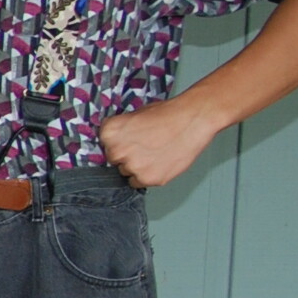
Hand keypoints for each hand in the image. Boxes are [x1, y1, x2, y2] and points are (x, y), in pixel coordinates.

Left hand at [98, 95, 219, 188]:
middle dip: (127, 155)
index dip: (120, 142)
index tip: (130, 140)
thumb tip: (115, 142)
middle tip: (146, 147)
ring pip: (126, 172)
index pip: (104, 144)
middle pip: (115, 160)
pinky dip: (147, 175)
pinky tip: (160, 162)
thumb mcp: (134, 115)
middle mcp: (117, 151)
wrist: (193, 119)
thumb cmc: (168, 114)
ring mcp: (132, 166)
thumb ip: (121, 131)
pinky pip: (138, 183)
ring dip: (137, 166)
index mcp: (109, 133)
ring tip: (157, 152)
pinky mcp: (148, 178)